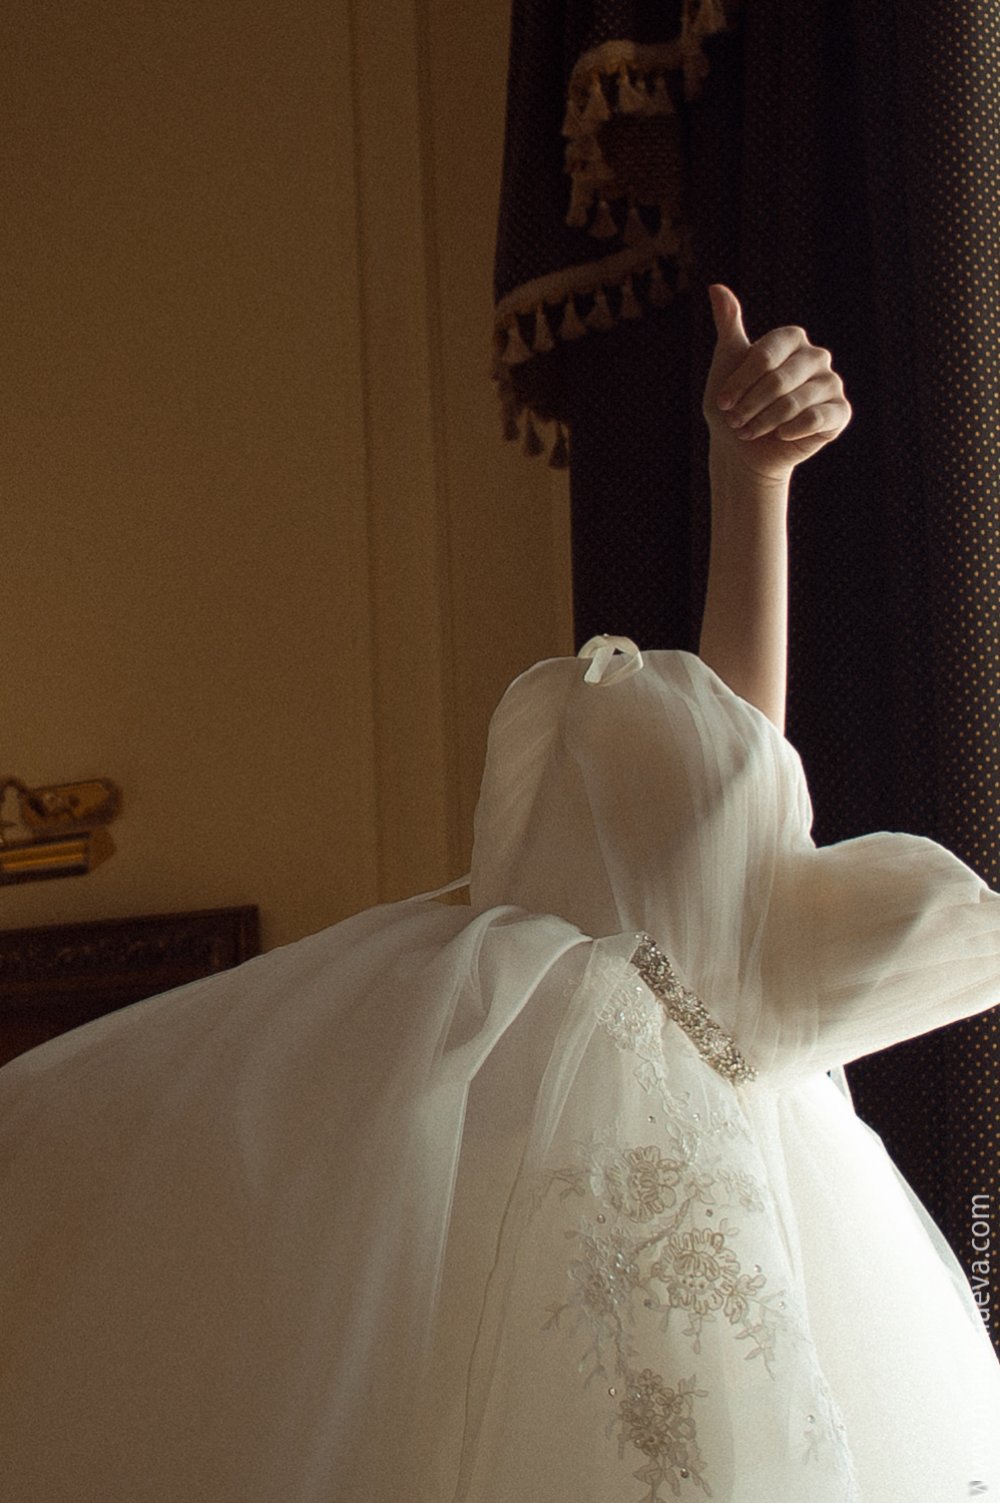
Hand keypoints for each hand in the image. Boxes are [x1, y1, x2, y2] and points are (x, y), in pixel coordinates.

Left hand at [703, 284, 851, 483]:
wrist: (745, 450)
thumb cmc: (735, 405)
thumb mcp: (726, 364)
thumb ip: (728, 326)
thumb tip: (716, 287)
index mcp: (792, 339)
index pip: (765, 355)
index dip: (740, 382)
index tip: (723, 402)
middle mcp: (816, 356)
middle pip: (779, 380)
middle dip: (750, 405)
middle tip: (736, 422)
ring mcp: (831, 383)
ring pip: (795, 402)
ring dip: (764, 422)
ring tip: (750, 431)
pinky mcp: (840, 412)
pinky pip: (818, 418)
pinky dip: (792, 430)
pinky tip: (780, 435)